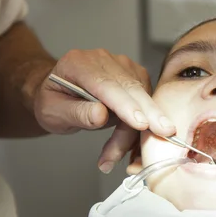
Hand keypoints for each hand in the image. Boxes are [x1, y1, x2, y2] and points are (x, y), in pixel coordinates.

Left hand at [33, 49, 175, 172]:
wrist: (59, 92)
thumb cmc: (53, 101)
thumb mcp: (52, 112)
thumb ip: (76, 112)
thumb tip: (101, 115)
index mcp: (79, 63)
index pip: (107, 85)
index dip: (126, 105)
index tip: (141, 123)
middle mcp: (104, 60)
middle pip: (131, 89)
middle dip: (148, 115)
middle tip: (163, 135)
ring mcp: (122, 66)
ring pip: (141, 99)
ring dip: (135, 131)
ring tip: (113, 156)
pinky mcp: (135, 76)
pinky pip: (145, 102)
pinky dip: (140, 127)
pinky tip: (127, 145)